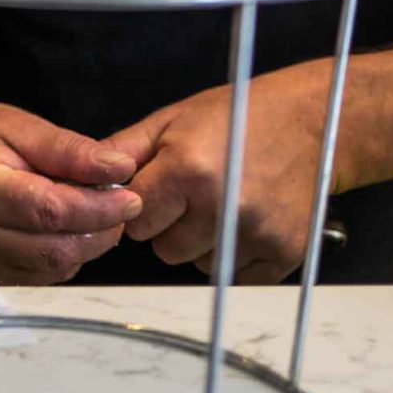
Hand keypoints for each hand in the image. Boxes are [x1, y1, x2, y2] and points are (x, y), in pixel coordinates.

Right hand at [0, 96, 141, 284]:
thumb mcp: (23, 127)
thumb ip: (69, 150)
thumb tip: (118, 169)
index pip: (48, 210)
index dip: (96, 208)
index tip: (130, 197)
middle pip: (56, 248)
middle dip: (101, 228)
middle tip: (122, 204)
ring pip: (56, 266)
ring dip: (89, 242)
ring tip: (96, 211)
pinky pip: (46, 275)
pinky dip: (70, 253)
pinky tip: (71, 227)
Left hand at [104, 70, 329, 281]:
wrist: (311, 121)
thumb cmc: (236, 115)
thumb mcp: (172, 119)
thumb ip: (123, 151)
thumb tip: (81, 180)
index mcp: (188, 170)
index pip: (135, 223)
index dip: (142, 206)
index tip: (158, 190)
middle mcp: (221, 208)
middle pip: (164, 250)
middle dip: (170, 226)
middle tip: (194, 194)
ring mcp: (256, 234)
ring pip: (198, 265)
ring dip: (201, 242)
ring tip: (222, 203)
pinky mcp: (283, 253)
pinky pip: (236, 277)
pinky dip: (234, 256)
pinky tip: (244, 221)